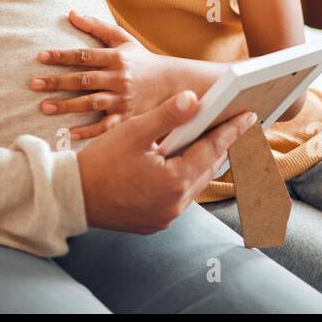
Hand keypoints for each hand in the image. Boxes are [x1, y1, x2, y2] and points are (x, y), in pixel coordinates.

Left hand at [32, 11, 223, 139]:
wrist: (174, 84)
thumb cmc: (142, 60)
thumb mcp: (123, 40)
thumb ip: (96, 26)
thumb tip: (70, 13)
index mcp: (116, 58)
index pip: (84, 55)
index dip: (61, 55)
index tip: (40, 57)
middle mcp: (118, 78)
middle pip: (83, 80)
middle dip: (57, 82)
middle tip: (33, 84)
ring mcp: (123, 100)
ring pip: (91, 103)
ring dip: (67, 106)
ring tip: (44, 107)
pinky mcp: (128, 119)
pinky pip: (105, 127)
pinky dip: (88, 132)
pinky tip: (68, 134)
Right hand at [76, 90, 256, 233]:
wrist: (73, 197)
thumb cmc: (100, 163)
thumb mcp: (134, 132)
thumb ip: (166, 115)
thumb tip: (194, 99)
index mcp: (175, 180)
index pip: (212, 149)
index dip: (231, 130)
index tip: (248, 116)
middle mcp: (175, 204)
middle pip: (206, 169)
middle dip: (219, 146)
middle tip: (233, 126)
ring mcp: (165, 216)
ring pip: (193, 184)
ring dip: (200, 163)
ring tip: (208, 142)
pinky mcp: (155, 222)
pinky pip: (178, 198)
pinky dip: (183, 179)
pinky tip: (178, 165)